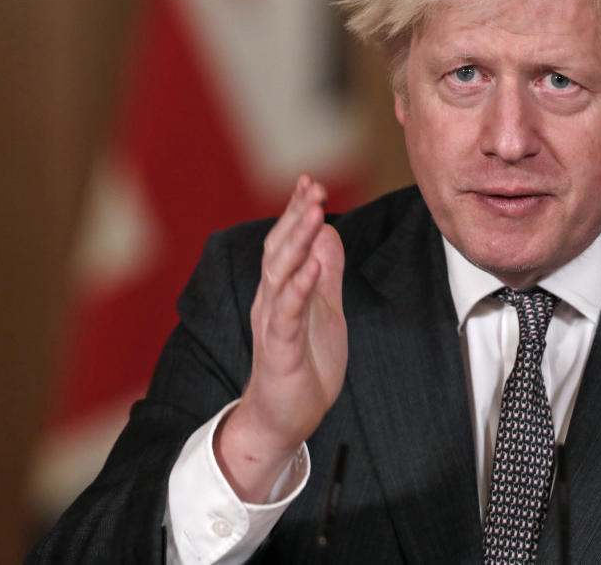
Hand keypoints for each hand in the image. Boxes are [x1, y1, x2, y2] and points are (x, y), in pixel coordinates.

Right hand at [215, 175, 346, 501]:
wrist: (285, 418)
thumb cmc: (304, 363)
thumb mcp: (324, 310)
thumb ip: (325, 273)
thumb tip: (329, 234)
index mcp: (281, 290)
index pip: (287, 243)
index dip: (297, 212)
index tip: (310, 181)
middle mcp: (271, 301)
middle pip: (280, 250)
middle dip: (296, 216)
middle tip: (312, 186)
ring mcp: (273, 324)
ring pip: (280, 275)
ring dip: (297, 241)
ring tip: (314, 213)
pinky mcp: (280, 349)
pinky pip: (288, 313)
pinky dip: (300, 287)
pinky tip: (313, 265)